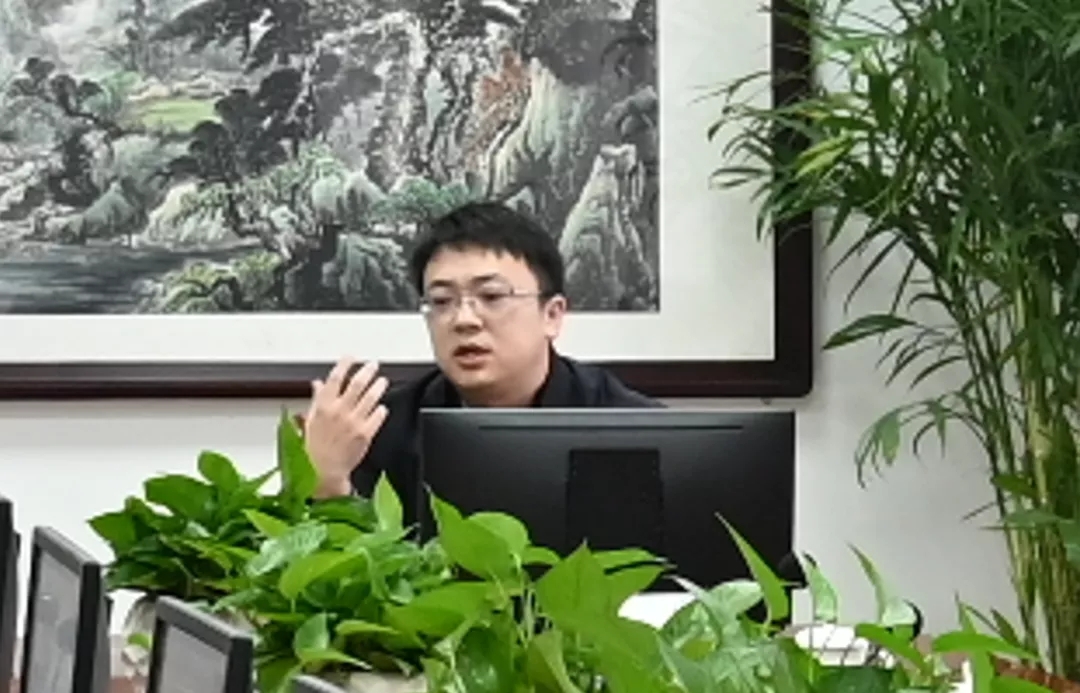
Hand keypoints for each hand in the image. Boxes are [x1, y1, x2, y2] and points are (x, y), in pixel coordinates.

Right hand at [303, 357, 389, 497]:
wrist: (322, 471)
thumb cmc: (314, 448)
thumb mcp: (310, 420)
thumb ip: (317, 399)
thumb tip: (319, 384)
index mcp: (323, 406)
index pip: (335, 378)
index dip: (344, 364)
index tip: (350, 358)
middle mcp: (339, 411)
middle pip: (357, 384)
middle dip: (367, 371)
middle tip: (373, 365)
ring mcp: (354, 422)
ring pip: (371, 397)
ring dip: (378, 386)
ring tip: (382, 381)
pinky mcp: (365, 434)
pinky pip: (378, 416)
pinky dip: (381, 409)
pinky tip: (381, 407)